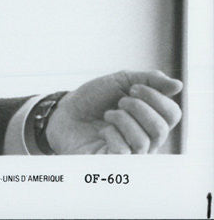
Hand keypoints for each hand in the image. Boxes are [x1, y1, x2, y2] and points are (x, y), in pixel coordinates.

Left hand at [45, 70, 182, 153]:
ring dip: (121, 119)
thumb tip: (178, 85)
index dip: (154, 96)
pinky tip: (103, 132)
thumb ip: (148, 80)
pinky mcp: (114, 162)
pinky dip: (111, 133)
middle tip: (120, 102)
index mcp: (151, 120)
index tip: (132, 88)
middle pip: (161, 127)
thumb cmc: (93, 99)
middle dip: (137, 107)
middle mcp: (148, 140)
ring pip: (143, 139)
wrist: (64, 111)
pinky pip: (124, 150)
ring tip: (108, 115)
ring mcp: (132, 153)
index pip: (172, 113)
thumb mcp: (119, 81)